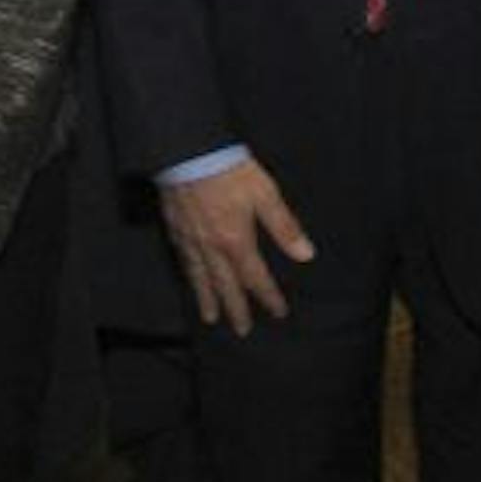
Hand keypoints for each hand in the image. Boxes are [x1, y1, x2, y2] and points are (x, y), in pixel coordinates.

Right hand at [159, 158, 314, 335]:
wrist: (189, 150)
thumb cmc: (230, 171)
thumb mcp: (265, 194)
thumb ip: (284, 226)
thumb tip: (306, 255)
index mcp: (237, 241)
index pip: (255, 277)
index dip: (268, 296)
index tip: (278, 312)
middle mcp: (212, 247)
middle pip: (225, 285)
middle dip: (236, 309)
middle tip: (241, 331)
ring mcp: (190, 239)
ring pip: (200, 278)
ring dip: (207, 300)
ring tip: (210, 318)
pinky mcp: (174, 227)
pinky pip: (182, 260)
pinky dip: (188, 275)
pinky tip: (189, 278)